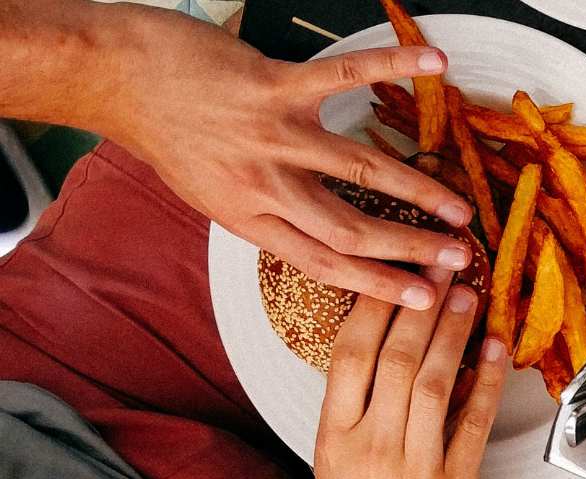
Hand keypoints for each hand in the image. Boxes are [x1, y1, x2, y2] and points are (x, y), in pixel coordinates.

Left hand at [100, 6, 471, 309]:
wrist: (118, 78)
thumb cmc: (166, 132)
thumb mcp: (210, 191)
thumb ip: (264, 209)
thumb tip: (318, 229)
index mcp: (247, 218)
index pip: (322, 262)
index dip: (378, 285)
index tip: (423, 300)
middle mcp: (262, 184)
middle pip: (350, 228)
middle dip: (411, 248)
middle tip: (459, 258)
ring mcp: (271, 134)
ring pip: (358, 170)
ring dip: (417, 190)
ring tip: (460, 206)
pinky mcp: (273, 86)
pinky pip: (344, 76)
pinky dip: (393, 65)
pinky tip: (434, 63)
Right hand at [314, 267, 506, 478]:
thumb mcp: (340, 458)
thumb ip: (354, 406)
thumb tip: (383, 339)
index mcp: (333, 438)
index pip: (350, 356)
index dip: (375, 307)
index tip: (395, 270)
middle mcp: (369, 448)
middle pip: (395, 360)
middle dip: (420, 305)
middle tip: (441, 266)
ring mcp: (411, 467)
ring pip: (434, 383)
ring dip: (453, 334)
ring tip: (467, 296)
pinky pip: (473, 422)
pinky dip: (486, 382)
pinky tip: (495, 350)